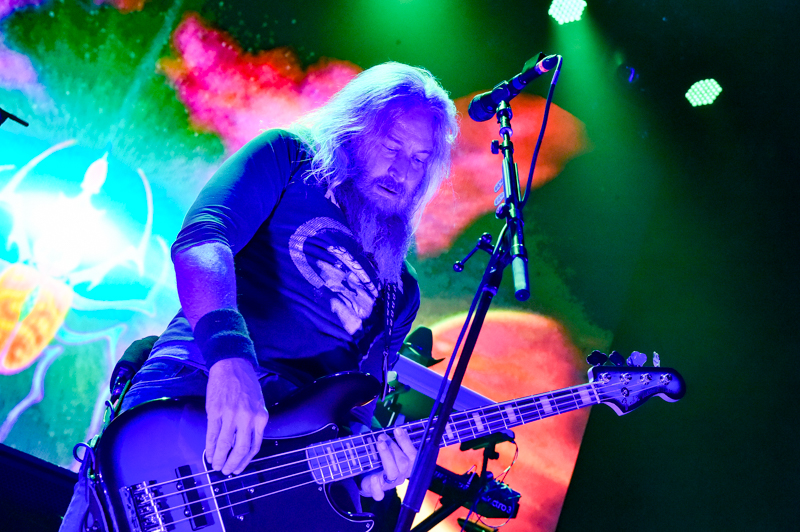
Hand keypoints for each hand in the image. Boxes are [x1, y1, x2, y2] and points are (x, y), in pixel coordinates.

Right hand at [205, 358, 268, 474]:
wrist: (232, 366)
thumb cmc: (246, 385)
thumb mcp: (258, 405)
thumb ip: (253, 424)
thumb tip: (241, 446)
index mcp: (261, 417)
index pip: (254, 446)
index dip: (245, 460)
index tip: (239, 468)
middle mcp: (247, 418)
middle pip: (240, 449)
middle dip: (233, 464)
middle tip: (226, 471)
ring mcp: (230, 415)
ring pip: (224, 444)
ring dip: (219, 458)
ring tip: (216, 465)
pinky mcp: (215, 411)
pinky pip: (212, 434)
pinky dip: (210, 447)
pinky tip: (208, 453)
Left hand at [359, 428, 416, 500]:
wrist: (367, 479)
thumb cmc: (381, 462)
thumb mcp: (388, 451)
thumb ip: (393, 442)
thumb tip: (396, 428)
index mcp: (407, 466)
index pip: (413, 454)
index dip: (406, 442)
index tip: (397, 429)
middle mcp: (401, 476)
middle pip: (403, 463)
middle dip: (393, 448)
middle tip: (382, 437)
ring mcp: (390, 485)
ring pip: (393, 473)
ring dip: (387, 457)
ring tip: (379, 444)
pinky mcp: (378, 492)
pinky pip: (379, 493)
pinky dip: (376, 485)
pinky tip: (374, 477)